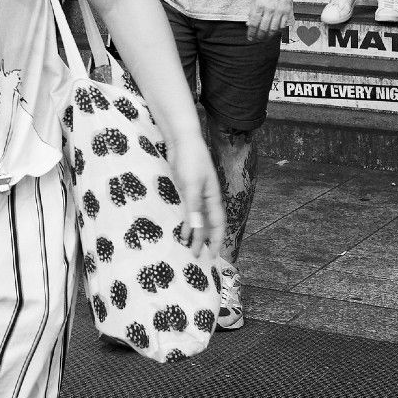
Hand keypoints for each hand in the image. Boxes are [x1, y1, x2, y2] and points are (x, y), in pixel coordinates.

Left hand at [166, 134, 224, 257]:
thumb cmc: (190, 159)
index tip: (214, 254)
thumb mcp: (191, 184)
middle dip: (203, 240)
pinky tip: (180, 231)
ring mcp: (196, 194)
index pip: (217, 224)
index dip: (216, 239)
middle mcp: (206, 198)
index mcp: (213, 197)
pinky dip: (185, 222)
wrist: (181, 141)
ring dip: (194, 233)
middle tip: (197, 256)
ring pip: (197, 219)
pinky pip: (188, 212)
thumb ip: (193, 206)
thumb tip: (195, 228)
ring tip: (188, 248)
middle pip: (207, 224)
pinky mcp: (185, 190)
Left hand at [248, 0, 293, 41]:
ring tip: (264, 39)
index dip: (251, 33)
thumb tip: (248, 24)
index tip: (250, 38)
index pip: (253, 23)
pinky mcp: (287, 11)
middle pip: (263, 28)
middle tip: (257, 40)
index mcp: (259, 5)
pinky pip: (282, 26)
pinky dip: (277, 31)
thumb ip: (251, 11)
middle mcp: (269, 9)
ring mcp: (279, 11)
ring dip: (268, 36)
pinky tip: (273, 32)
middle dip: (259, 37)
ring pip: (273, 29)